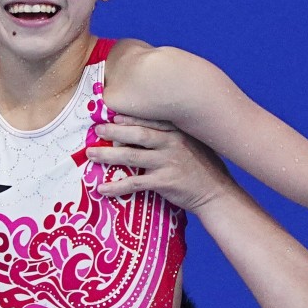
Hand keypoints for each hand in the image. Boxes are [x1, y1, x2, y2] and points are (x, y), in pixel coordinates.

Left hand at [87, 115, 233, 211]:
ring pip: (131, 156)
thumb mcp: (191, 142)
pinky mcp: (164, 182)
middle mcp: (172, 143)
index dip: (128, 117)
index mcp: (177, 131)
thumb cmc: (202, 166)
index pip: (149, 120)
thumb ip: (170, 134)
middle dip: (114, 131)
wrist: (217, 193)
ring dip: (108, 155)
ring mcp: (168, 162)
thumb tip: (140, 128)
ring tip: (90, 154)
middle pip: (137, 134)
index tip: (109, 113)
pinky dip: (116, 186)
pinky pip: (135, 183)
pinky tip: (102, 188)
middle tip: (96, 130)